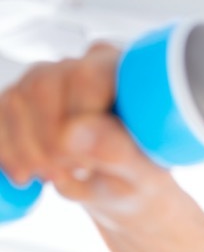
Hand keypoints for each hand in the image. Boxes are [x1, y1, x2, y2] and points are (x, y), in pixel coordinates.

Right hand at [0, 43, 169, 224]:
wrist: (123, 186)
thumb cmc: (139, 176)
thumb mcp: (141, 175)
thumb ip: (117, 152)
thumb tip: (75, 133)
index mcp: (125, 73)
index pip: (87, 77)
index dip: (76, 121)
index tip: (84, 164)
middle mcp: (84, 65)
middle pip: (43, 85)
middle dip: (46, 140)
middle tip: (64, 174)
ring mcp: (48, 78)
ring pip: (15, 99)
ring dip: (25, 149)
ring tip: (52, 177)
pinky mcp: (21, 98)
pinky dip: (6, 150)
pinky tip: (27, 175)